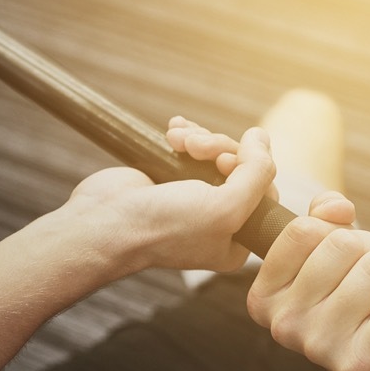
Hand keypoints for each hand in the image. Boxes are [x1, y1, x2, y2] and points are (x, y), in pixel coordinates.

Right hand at [62, 121, 275, 272]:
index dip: (251, 168)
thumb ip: (257, 173)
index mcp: (236, 241)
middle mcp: (218, 221)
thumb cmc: (162, 226)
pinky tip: (173, 129)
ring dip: (200, 138)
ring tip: (177, 139)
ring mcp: (193, 198)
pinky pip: (192, 148)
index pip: (266, 192)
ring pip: (216, 152)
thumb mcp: (225, 208)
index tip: (223, 165)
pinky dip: (186, 133)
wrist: (104, 223)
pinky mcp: (171, 179)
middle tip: (196, 148)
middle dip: (220, 148)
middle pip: (241, 167)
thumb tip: (261, 136)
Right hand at [246, 193, 369, 370]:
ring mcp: (321, 348)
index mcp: (265, 299)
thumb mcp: (328, 260)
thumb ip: (321, 221)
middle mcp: (285, 326)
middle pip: (343, 245)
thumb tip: (336, 207)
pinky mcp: (363, 364)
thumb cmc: (355, 306)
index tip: (347, 254)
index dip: (338, 230)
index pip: (303, 232)